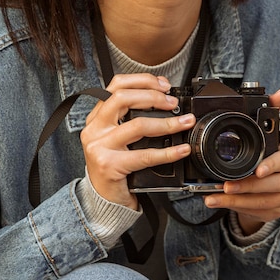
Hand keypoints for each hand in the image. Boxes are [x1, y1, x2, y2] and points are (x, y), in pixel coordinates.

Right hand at [80, 73, 195, 208]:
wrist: (102, 199)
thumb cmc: (114, 164)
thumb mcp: (116, 136)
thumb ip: (129, 116)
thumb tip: (163, 97)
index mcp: (96, 117)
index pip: (116, 85)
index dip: (142, 80)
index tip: (164, 85)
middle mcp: (94, 128)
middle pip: (122, 98)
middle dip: (153, 96)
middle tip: (173, 103)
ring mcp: (100, 147)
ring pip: (137, 125)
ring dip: (166, 123)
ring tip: (184, 123)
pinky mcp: (110, 165)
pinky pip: (145, 155)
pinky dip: (168, 152)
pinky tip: (181, 149)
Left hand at [203, 89, 279, 233]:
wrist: (272, 180)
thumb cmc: (269, 153)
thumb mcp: (269, 134)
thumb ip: (273, 111)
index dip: (272, 166)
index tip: (257, 170)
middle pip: (272, 186)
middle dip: (246, 186)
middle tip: (224, 185)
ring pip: (263, 202)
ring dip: (236, 199)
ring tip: (215, 196)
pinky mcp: (277, 212)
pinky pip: (257, 212)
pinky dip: (236, 207)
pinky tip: (220, 202)